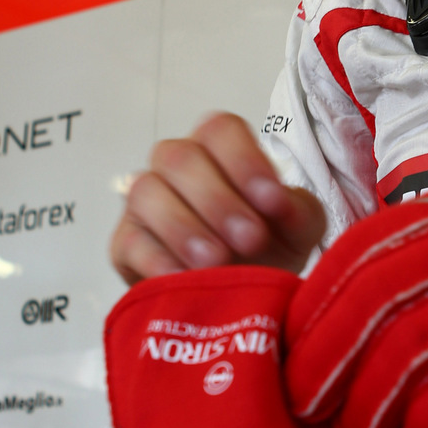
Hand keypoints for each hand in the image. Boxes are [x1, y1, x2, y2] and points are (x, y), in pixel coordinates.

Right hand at [110, 112, 324, 284]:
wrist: (244, 298)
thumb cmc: (269, 247)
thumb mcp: (300, 229)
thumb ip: (301, 211)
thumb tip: (281, 206)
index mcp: (219, 151)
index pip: (220, 129)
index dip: (245, 160)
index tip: (273, 201)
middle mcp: (176, 168)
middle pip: (180, 158)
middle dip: (218, 200)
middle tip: (250, 239)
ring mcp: (146, 204)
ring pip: (146, 192)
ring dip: (184, 226)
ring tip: (217, 261)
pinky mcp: (127, 245)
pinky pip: (130, 242)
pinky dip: (156, 259)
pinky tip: (184, 277)